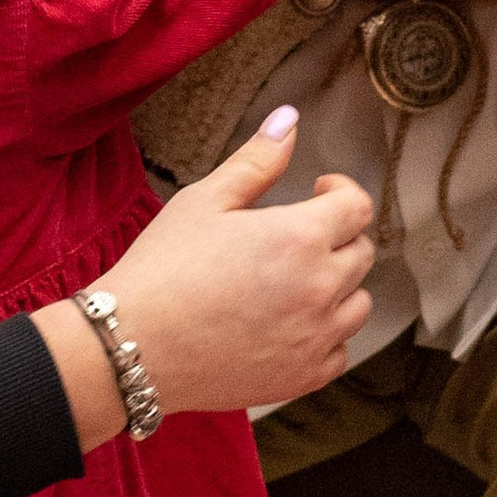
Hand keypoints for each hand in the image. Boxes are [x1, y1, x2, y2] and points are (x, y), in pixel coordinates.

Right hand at [59, 112, 373, 423]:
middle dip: (338, 236)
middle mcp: (320, 288)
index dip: (341, 192)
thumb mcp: (206, 199)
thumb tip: (290, 119)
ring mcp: (315, 338)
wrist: (134, 346)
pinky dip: (325, 335)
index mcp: (301, 237)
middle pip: (362, 253)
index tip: (318, 191)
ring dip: (338, 286)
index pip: (358, 207)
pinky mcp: (302, 377)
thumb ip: (257, 160)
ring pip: (359, 304)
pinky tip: (291, 324)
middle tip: (297, 236)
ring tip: (296, 280)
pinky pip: (339, 351)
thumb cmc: (164, 268)